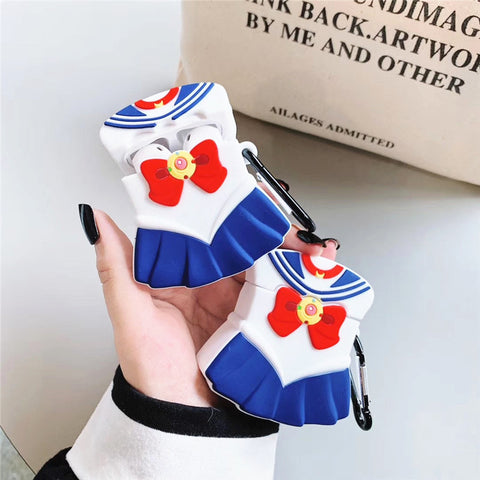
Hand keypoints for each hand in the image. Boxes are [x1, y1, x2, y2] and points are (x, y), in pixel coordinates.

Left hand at [90, 209, 337, 406]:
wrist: (180, 414)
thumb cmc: (149, 366)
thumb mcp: (128, 314)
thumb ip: (115, 265)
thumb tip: (96, 219)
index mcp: (183, 268)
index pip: (211, 228)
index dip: (233, 210)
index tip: (253, 199)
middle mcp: (212, 278)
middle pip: (247, 243)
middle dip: (276, 232)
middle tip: (297, 231)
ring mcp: (236, 298)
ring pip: (269, 265)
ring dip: (295, 256)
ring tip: (317, 252)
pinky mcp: (255, 318)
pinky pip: (279, 294)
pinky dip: (299, 283)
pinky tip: (316, 276)